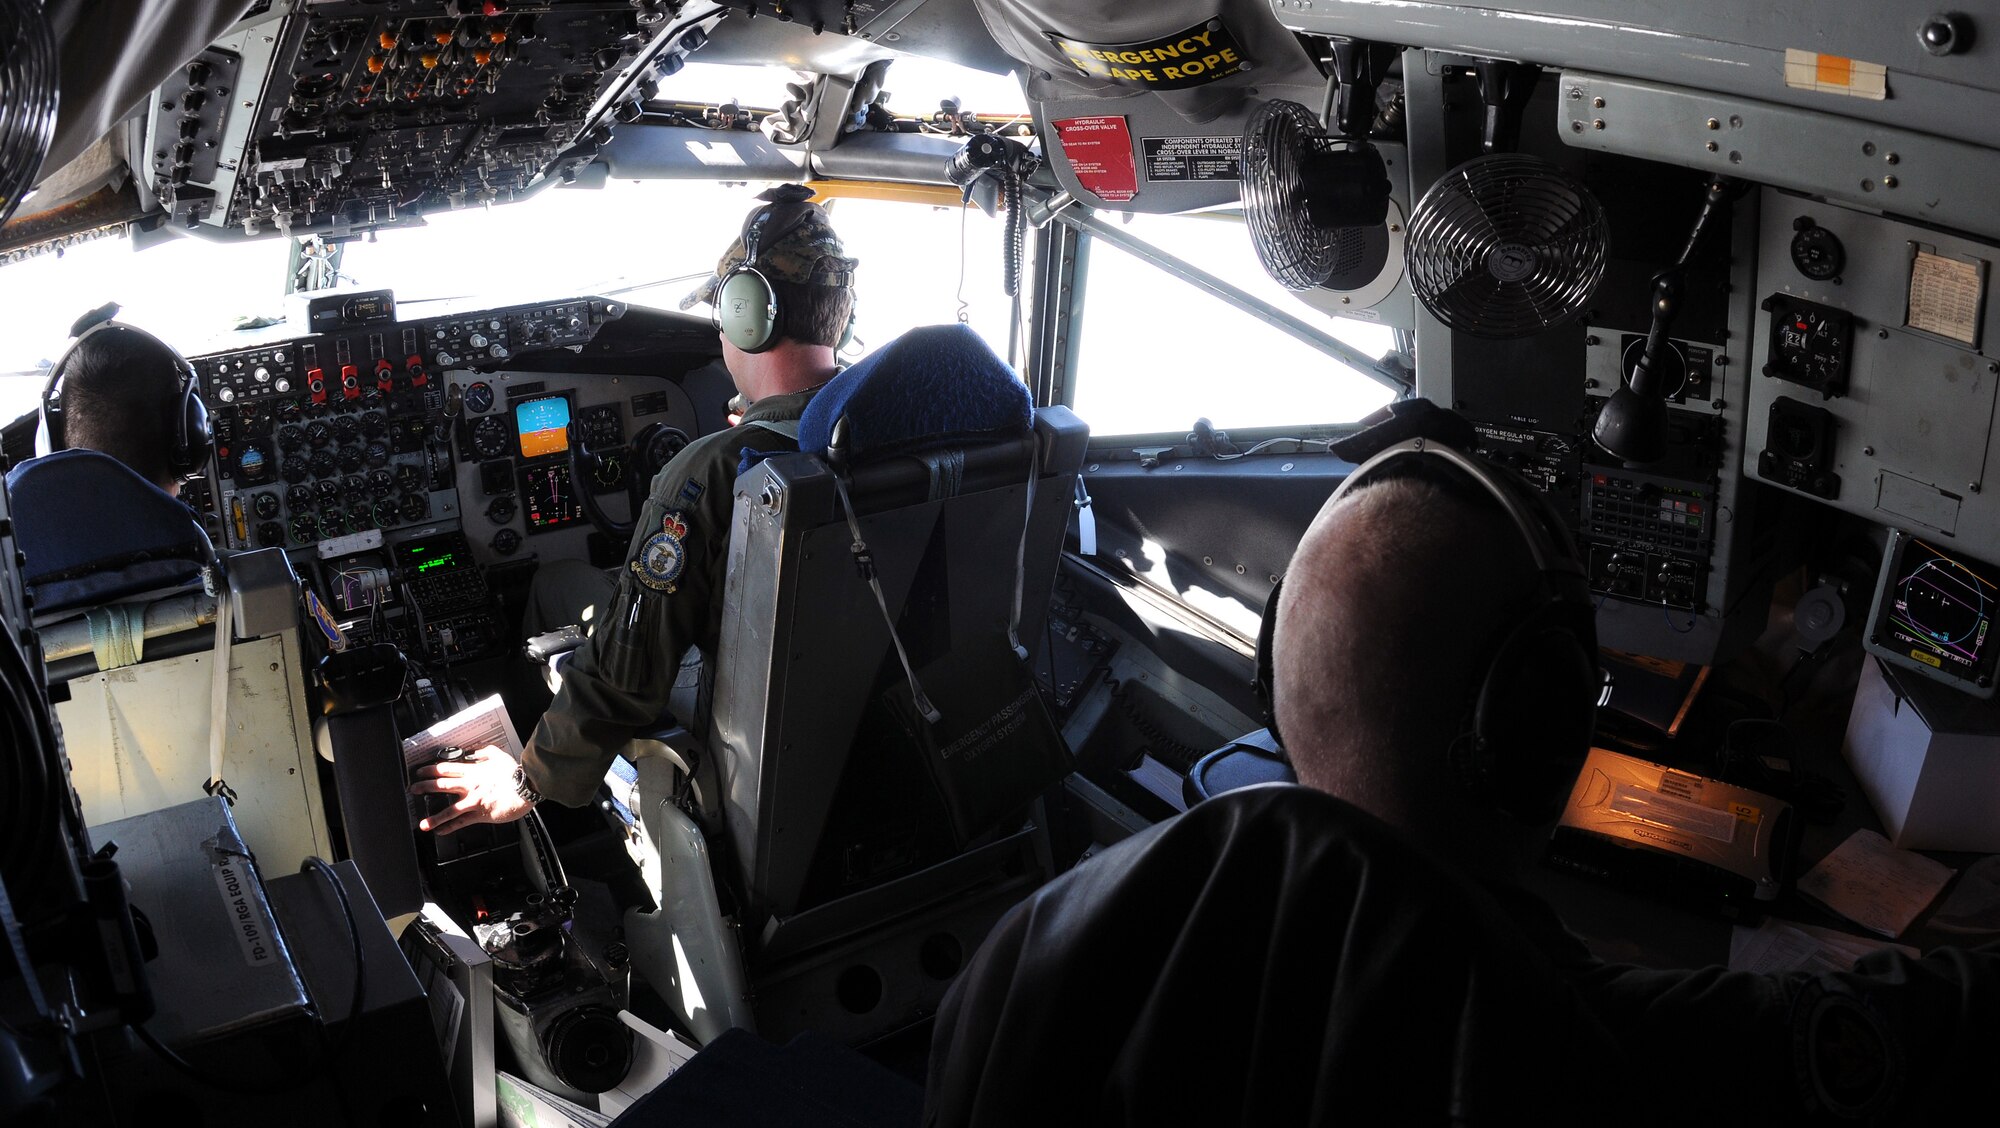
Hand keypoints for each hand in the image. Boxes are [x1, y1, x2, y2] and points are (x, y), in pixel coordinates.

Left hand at [410, 744, 537, 833]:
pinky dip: (450, 828)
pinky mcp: (480, 814)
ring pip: (448, 809)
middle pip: (441, 786)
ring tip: (422, 823)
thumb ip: (485, 752)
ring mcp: (473, 801)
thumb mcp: (499, 755)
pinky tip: (440, 832)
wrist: (526, 788)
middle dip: (424, 787)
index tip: (420, 772)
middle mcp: (469, 786)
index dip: (430, 770)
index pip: (445, 769)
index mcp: (472, 771)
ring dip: (434, 817)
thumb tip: (475, 752)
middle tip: (413, 790)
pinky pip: (462, 822)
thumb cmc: (514, 773)